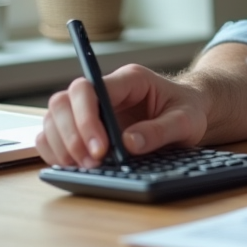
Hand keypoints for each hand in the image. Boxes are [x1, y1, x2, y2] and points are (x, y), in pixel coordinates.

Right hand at [36, 64, 207, 167]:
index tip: (100, 149)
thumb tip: (129, 143)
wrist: (192, 111)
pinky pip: (54, 135)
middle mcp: (104, 90)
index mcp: (129, 79)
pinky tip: (74, 165)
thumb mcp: (186, 120)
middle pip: (63, 103)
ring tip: (86, 167)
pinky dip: (56, 151)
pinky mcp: (85, 127)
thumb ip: (160, 131)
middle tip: (92, 163)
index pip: (90, 89)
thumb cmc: (189, 110)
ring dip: (61, 145)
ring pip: (54, 118)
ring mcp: (91, 108)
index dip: (86, 119)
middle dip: (71, 135)